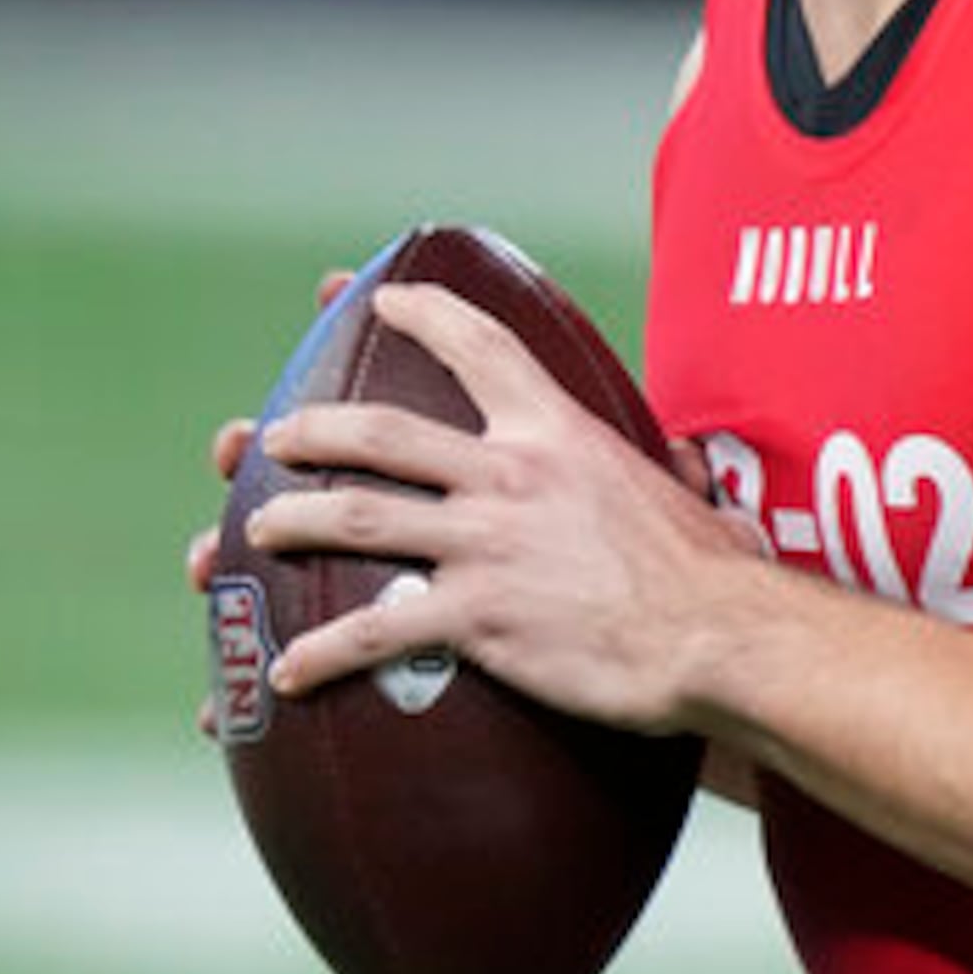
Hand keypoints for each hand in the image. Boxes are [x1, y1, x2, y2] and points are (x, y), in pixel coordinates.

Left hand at [240, 275, 744, 730]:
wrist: (717, 637)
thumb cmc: (717, 577)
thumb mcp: (689, 497)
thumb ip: (668, 474)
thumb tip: (688, 469)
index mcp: (558, 433)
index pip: (480, 346)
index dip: (423, 315)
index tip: (380, 301)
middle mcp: (508, 475)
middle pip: (382, 433)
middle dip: (314, 428)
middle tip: (274, 437)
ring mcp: (484, 544)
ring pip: (359, 517)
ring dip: (293, 521)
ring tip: (255, 533)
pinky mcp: (475, 617)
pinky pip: (375, 630)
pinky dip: (320, 652)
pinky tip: (287, 671)